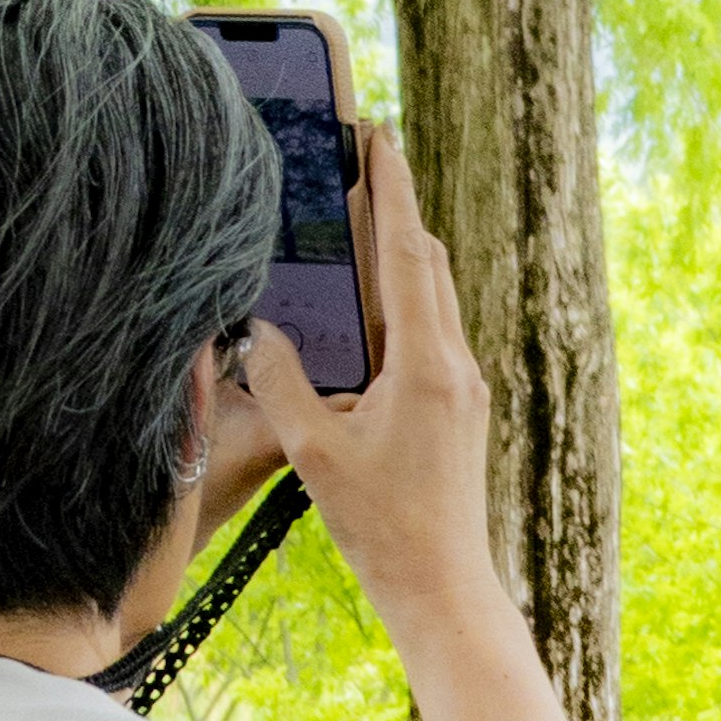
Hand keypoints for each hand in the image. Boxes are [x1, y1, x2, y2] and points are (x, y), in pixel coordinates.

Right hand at [229, 127, 562, 720]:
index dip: (391, 188)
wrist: (443, 585)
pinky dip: (403, 296)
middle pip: (428, 262)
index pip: (408, 252)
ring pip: (433, 296)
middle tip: (362, 160)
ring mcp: (462, 386)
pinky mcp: (457, 408)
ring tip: (362, 216)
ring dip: (401, 251)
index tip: (378, 135)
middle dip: (395, 207)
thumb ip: (285, 381)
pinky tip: (371, 303)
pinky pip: (431, 329)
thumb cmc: (382, 526)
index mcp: (425, 363)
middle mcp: (454, 364)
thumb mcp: (315, 451)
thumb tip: (259, 331)